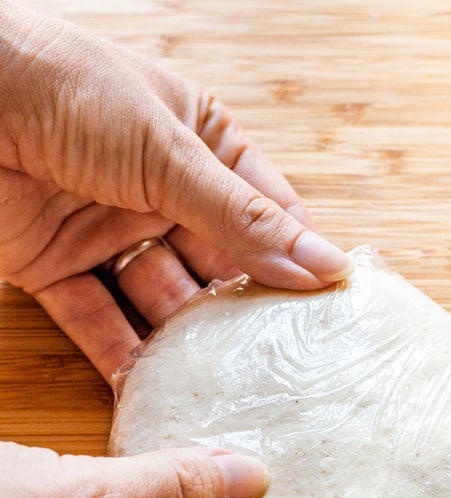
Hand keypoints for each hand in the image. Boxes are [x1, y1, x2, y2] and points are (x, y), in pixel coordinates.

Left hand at [0, 1, 350, 380]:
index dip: (297, 258)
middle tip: (279, 364)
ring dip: (184, 342)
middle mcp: (158, 191)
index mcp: (199, 144)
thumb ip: (243, 219)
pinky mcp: (55, 266)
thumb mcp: (168, 153)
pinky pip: (98, 322)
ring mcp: (107, 231)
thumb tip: (325, 267)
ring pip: (160, 302)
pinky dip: (121, 356)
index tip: (329, 311)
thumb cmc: (67, 88)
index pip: (266, 211)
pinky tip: (152, 391)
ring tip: (219, 385)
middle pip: (217, 266)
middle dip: (242, 312)